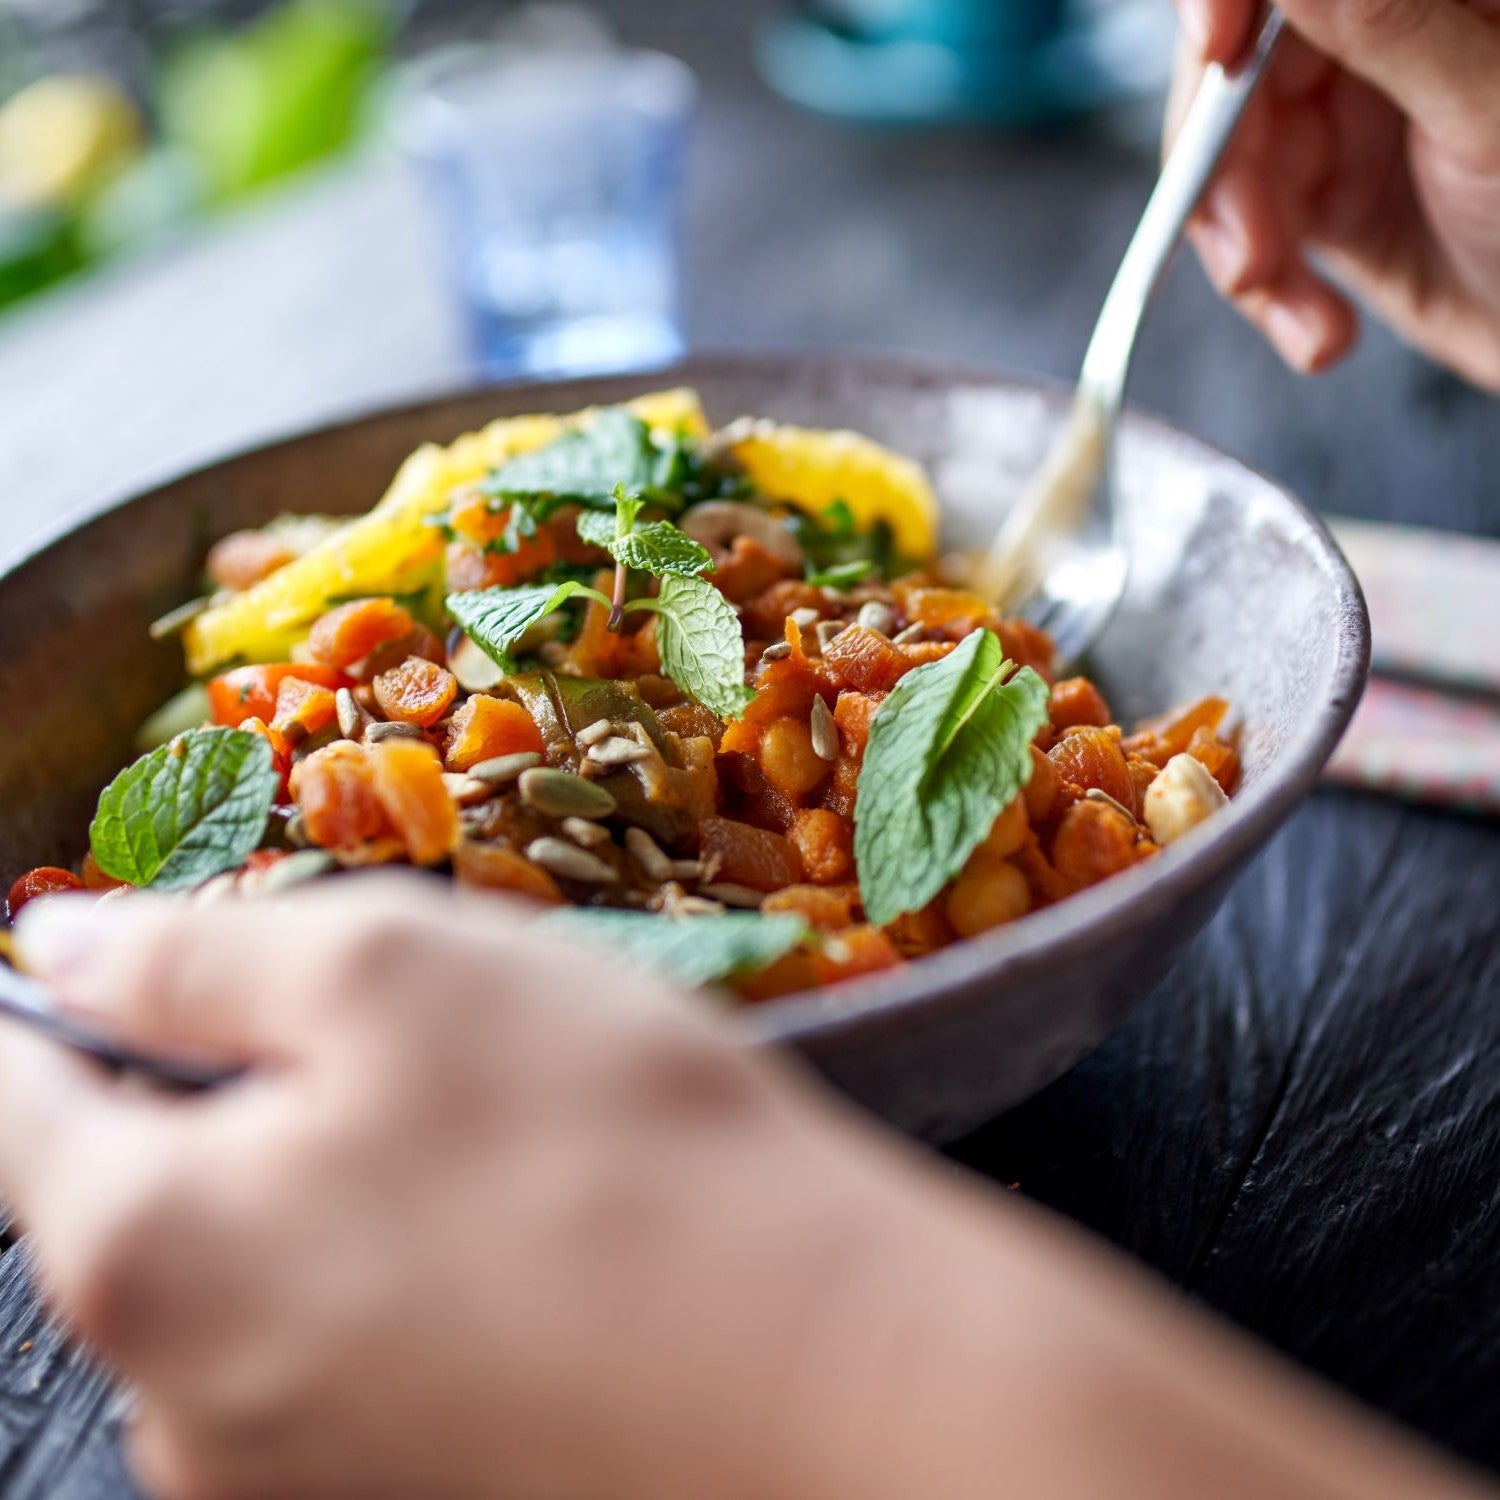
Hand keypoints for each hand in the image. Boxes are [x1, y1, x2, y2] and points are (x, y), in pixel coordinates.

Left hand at [0, 877, 931, 1499]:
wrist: (822, 1372)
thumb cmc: (603, 1140)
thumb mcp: (393, 973)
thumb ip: (193, 955)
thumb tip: (62, 945)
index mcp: (143, 1250)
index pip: (15, 1099)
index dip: (59, 1002)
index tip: (120, 956)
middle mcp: (180, 1397)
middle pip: (144, 1187)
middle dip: (238, 1083)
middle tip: (398, 1024)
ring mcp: (288, 1468)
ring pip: (259, 1258)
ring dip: (335, 1167)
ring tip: (493, 1123)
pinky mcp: (399, 1483)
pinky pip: (345, 1332)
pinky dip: (398, 1251)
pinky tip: (522, 1217)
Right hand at [1169, 0, 1499, 389]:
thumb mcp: (1492, 113)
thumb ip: (1389, 22)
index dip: (1228, 1)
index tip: (1214, 51)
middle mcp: (1385, 30)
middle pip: (1238, 66)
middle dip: (1226, 170)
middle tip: (1251, 254)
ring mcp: (1350, 107)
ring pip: (1227, 155)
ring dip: (1244, 251)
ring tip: (1304, 321)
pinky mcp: (1325, 185)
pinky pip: (1245, 222)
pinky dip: (1266, 287)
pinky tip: (1316, 328)